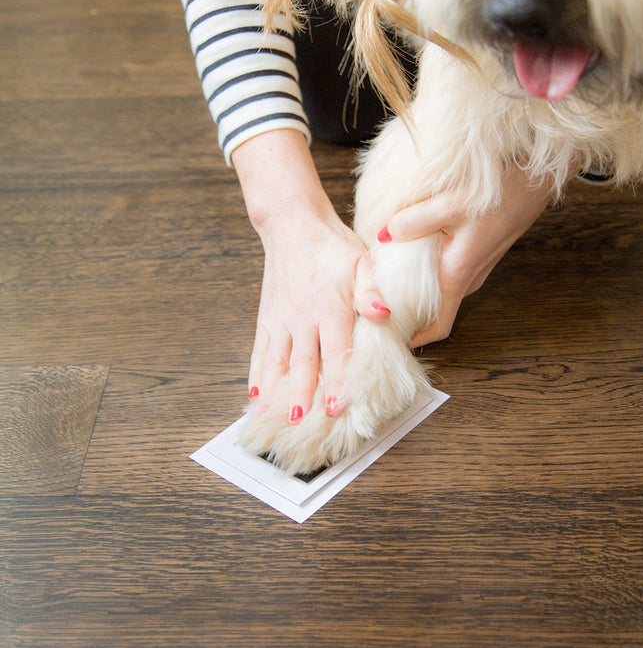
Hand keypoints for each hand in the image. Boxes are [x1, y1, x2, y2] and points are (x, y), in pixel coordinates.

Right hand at [251, 197, 390, 419]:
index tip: (335, 408)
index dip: (335, 382)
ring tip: (271, 418)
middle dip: (302, 395)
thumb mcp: (361, 261)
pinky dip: (256, 376)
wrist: (293, 225)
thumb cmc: (332, 246)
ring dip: (275, 392)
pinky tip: (254, 397)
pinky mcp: (267, 318)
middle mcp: (303, 318)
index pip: (334, 352)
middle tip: (301, 423)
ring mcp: (282, 320)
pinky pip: (260, 352)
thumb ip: (372, 290)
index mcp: (330, 308)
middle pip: (303, 364)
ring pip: (277, 363)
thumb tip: (384, 313)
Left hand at [378, 167, 557, 346]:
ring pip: (442, 289)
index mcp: (458, 275)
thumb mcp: (451, 204)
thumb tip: (384, 235)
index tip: (392, 337)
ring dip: (418, 289)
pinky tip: (414, 250)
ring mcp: (475, 267)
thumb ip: (414, 220)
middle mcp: (468, 279)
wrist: (535, 183)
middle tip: (379, 301)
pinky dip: (430, 271)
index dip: (416, 338)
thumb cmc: (500, 197)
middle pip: (435, 309)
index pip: (439, 326)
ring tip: (390, 275)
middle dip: (408, 310)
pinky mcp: (478, 254)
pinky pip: (450, 272)